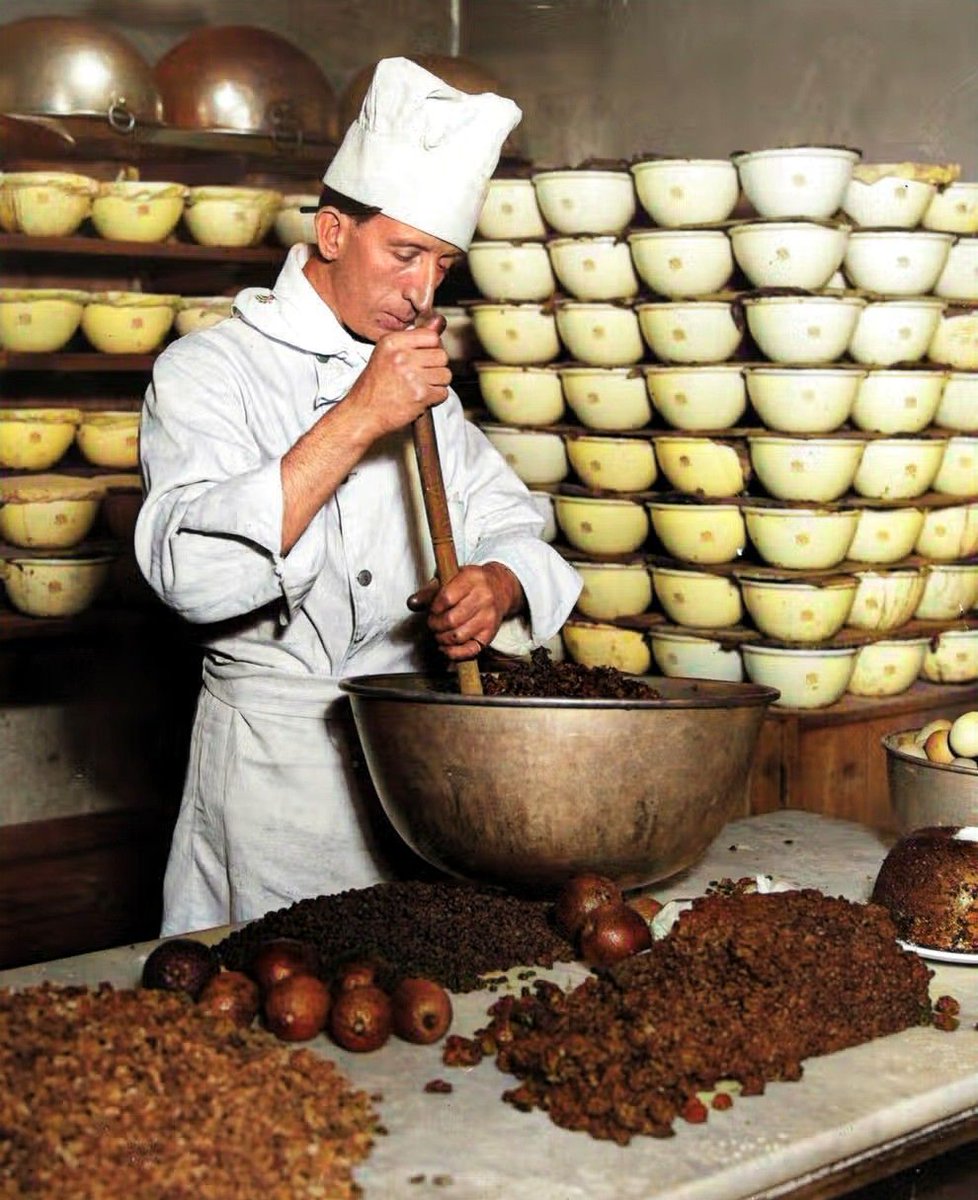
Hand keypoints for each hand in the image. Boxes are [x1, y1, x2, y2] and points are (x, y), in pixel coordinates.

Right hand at [344, 320, 450, 438]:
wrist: (363, 412)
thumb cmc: (374, 385)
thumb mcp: (387, 354)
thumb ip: (413, 339)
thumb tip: (439, 322)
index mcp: (393, 342)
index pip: (432, 336)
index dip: (433, 348)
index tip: (424, 358)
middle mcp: (402, 356)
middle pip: (442, 356)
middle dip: (436, 367)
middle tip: (421, 376)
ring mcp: (412, 376)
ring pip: (445, 375)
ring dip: (437, 384)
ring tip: (420, 387)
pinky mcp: (420, 395)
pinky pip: (443, 392)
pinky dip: (435, 398)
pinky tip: (420, 398)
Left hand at [407, 562, 523, 660]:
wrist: (500, 588)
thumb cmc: (470, 584)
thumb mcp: (451, 578)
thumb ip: (429, 591)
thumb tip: (412, 603)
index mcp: (472, 579)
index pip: (446, 597)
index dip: (434, 608)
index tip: (432, 610)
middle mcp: (484, 597)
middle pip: (451, 619)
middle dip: (435, 625)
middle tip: (432, 624)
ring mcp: (488, 617)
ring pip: (458, 636)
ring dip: (442, 639)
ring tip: (439, 634)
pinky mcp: (490, 633)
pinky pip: (470, 650)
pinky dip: (454, 653)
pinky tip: (446, 648)